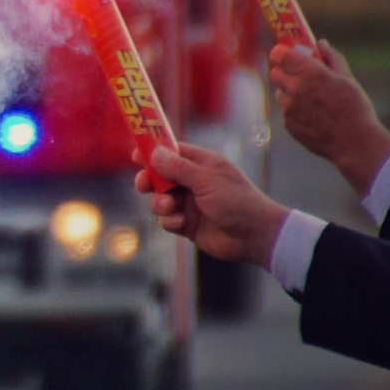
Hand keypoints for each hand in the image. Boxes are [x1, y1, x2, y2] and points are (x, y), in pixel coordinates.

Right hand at [134, 143, 288, 268]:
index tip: (135, 154)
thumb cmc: (237, 202)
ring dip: (160, 204)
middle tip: (143, 185)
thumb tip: (154, 153)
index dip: (153, 152)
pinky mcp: (187, 223)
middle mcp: (194, 182)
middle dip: (149, 180)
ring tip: (170, 208)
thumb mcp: (206, 180)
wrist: (254, 237)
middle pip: (160, 176)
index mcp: (202, 164)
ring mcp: (190, 203)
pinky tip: (182, 223)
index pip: (173, 152)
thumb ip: (178, 167)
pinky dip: (170, 221)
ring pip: (160, 199)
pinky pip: (167, 219)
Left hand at [269, 40, 389, 195]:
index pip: (279, 54)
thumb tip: (320, 43)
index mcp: (310, 72)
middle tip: (301, 76)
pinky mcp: (287, 123)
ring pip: (280, 92)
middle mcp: (294, 88)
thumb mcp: (347, 79)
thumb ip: (331, 58)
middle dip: (286, 71)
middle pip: (275, 72)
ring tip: (314, 100)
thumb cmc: (354, 108)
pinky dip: (294, 109)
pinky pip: (286, 110)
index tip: (288, 54)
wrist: (354, 142)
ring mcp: (288, 107)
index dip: (282, 53)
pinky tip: (314, 115)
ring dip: (290, 91)